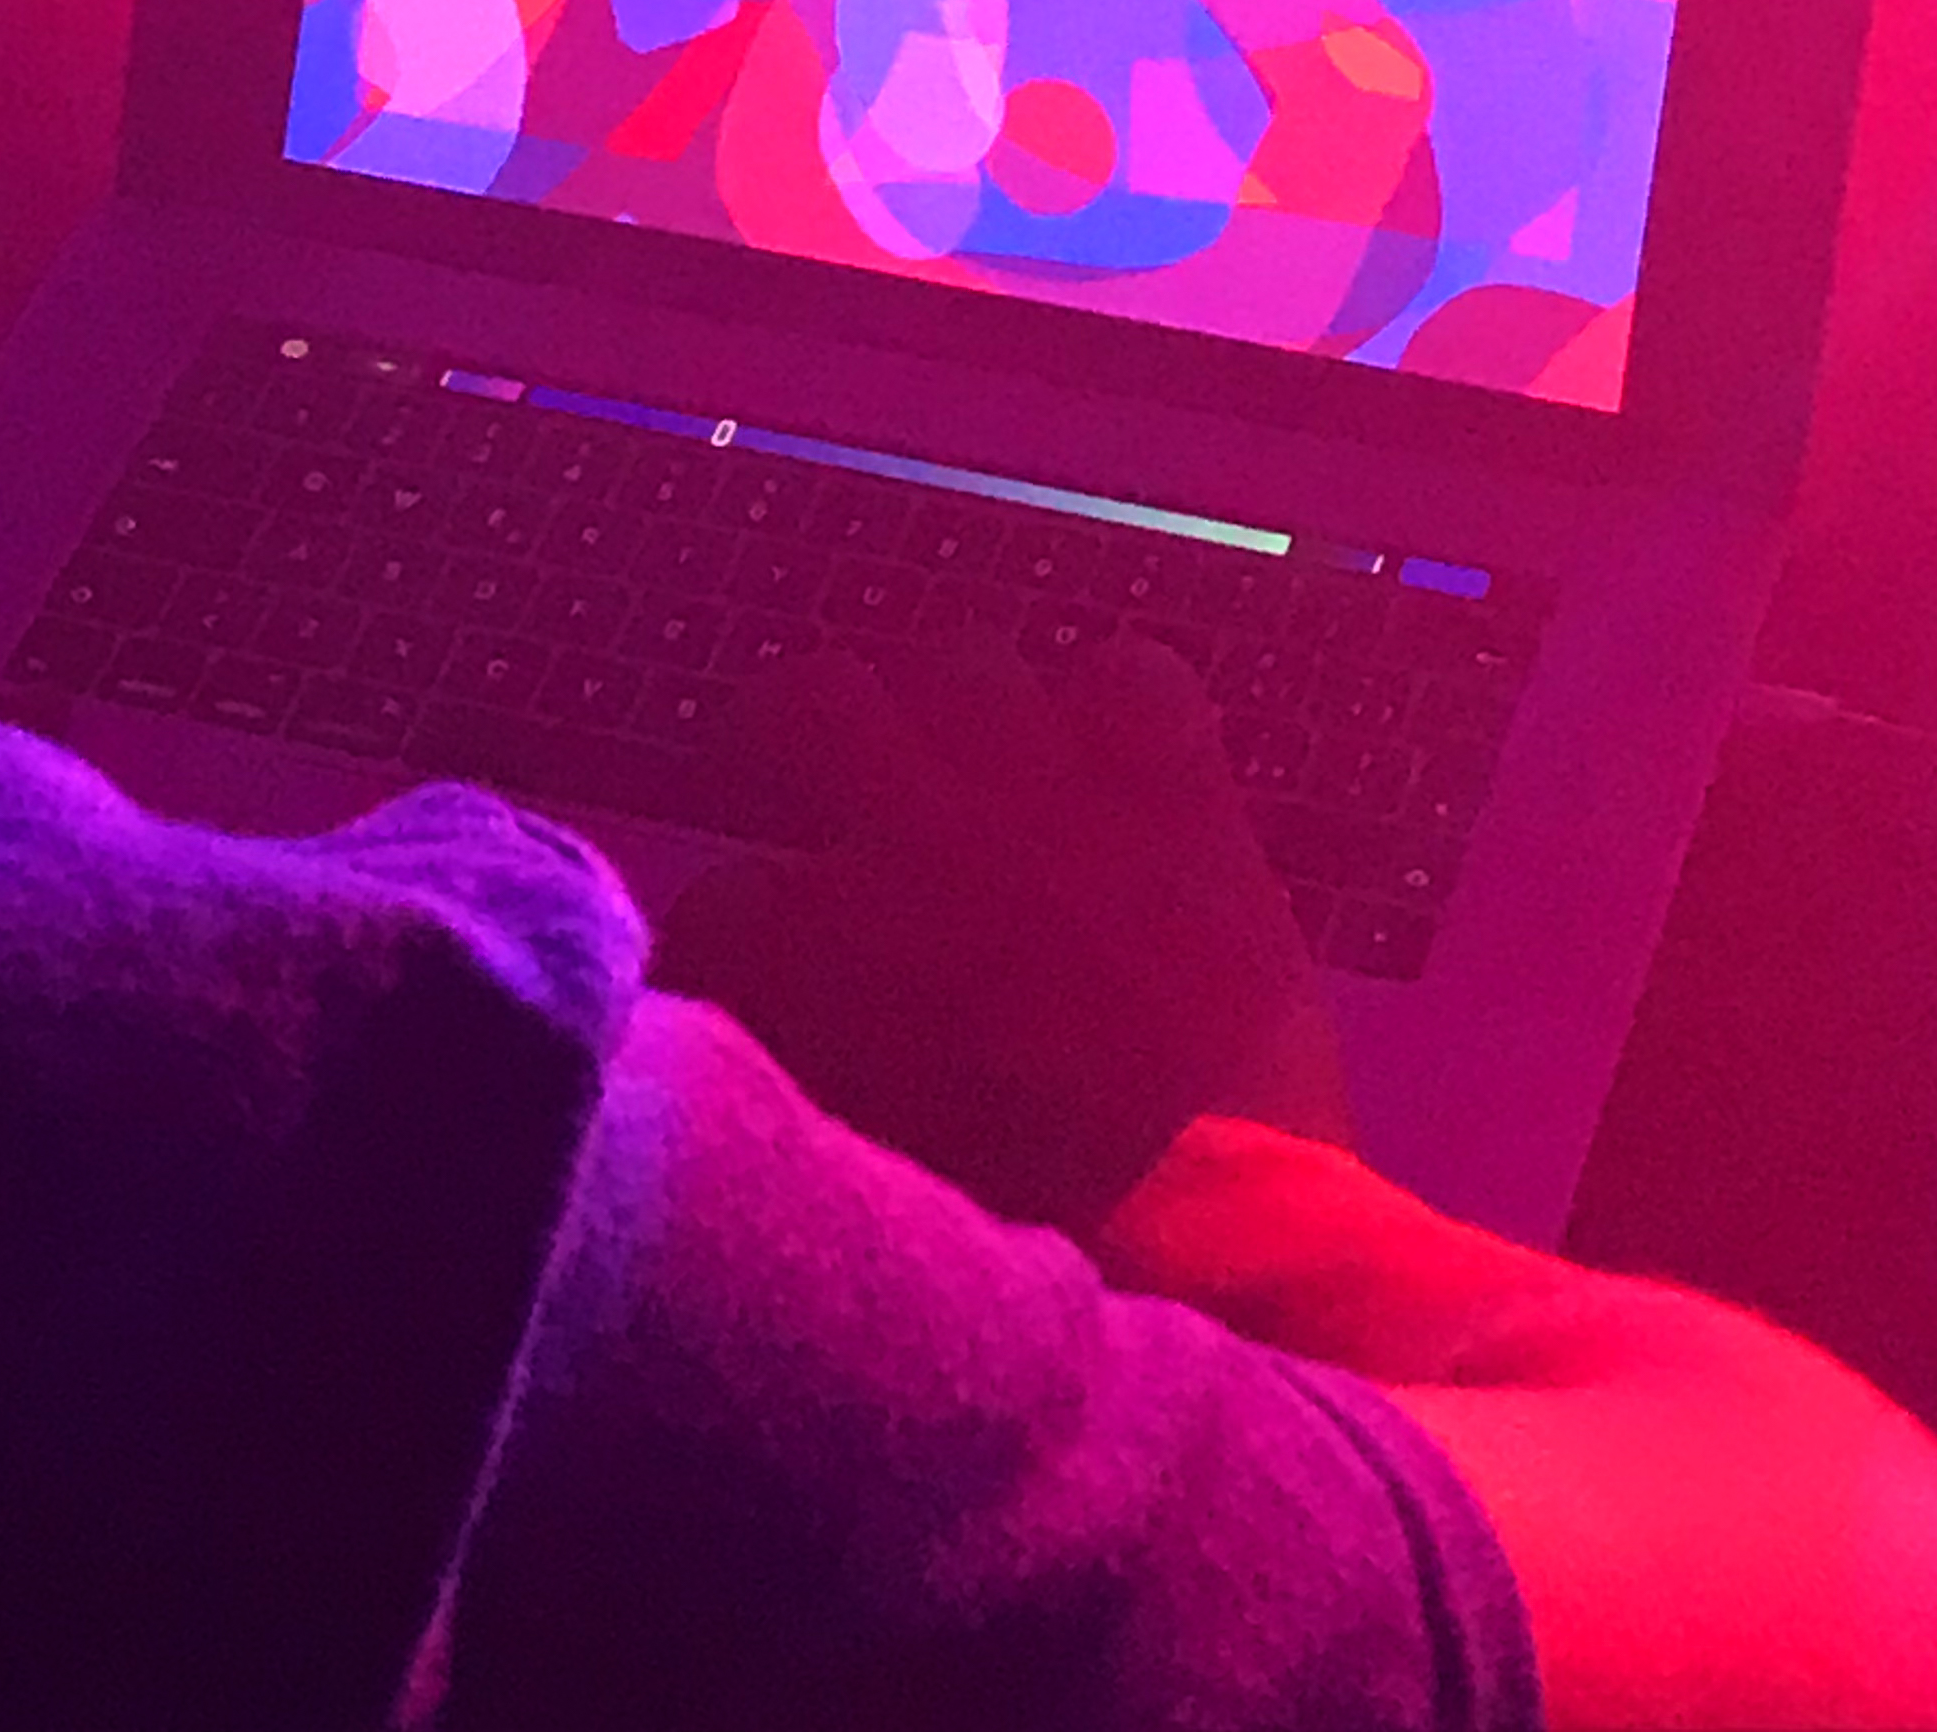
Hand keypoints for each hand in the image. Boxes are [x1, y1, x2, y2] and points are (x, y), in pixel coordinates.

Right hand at [652, 626, 1351, 1239]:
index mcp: (811, 947)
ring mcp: (1055, 802)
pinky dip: (1119, 718)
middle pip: (812, 700)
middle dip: (804, 751)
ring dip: (957, 725)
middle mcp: (914, 838)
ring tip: (979, 786)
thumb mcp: (852, 1178)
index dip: (741, 953)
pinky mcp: (1183, 802)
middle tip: (831, 808)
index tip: (765, 988)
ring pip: (965, 664)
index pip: (720, 903)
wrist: (1217, 1272)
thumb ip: (796, 1079)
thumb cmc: (1017, 1261)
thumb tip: (773, 1037)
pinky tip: (1115, 780)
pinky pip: (1135, 677)